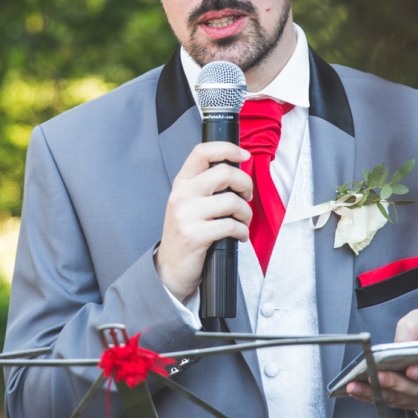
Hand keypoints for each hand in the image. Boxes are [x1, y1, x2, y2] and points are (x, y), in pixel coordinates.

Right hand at [155, 141, 252, 301]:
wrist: (170, 268)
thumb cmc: (186, 233)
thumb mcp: (188, 203)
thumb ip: (206, 186)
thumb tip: (236, 173)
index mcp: (182, 183)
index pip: (202, 152)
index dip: (227, 148)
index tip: (243, 155)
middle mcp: (182, 195)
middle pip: (224, 173)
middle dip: (245, 183)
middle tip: (247, 195)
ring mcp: (187, 215)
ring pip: (232, 201)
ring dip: (246, 213)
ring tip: (243, 221)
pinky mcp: (195, 235)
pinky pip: (231, 225)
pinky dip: (242, 231)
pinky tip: (238, 236)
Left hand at [345, 309, 417, 412]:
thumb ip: (412, 326)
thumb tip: (399, 342)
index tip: (409, 369)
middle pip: (416, 390)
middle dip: (394, 383)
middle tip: (375, 375)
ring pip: (400, 399)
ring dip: (376, 393)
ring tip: (357, 385)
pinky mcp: (406, 404)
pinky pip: (389, 403)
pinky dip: (371, 397)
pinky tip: (356, 390)